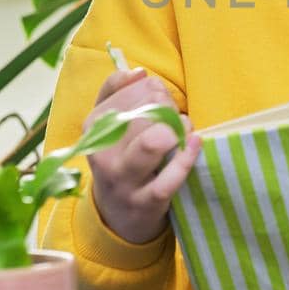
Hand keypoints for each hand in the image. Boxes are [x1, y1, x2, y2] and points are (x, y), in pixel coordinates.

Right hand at [84, 67, 200, 244]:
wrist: (118, 217)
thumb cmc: (121, 159)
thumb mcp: (108, 126)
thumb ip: (116, 91)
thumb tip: (138, 72)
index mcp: (93, 128)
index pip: (128, 91)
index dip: (154, 90)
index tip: (160, 101)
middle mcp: (103, 154)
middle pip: (144, 112)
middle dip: (168, 107)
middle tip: (174, 118)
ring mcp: (124, 180)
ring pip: (151, 142)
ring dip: (176, 129)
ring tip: (182, 130)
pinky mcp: (146, 202)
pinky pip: (170, 177)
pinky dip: (187, 156)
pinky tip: (195, 143)